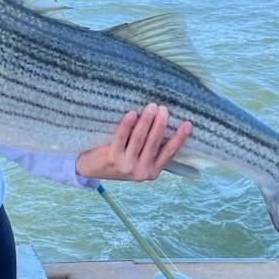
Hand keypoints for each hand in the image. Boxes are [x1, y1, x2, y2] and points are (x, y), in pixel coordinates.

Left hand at [75, 103, 192, 181]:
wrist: (90, 168)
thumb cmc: (118, 158)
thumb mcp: (138, 159)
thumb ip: (150, 147)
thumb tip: (164, 121)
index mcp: (152, 171)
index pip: (169, 152)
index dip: (179, 138)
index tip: (188, 123)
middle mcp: (142, 171)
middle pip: (154, 144)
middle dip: (160, 125)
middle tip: (164, 109)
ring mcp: (127, 166)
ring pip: (139, 139)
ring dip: (147, 121)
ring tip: (152, 106)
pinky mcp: (112, 159)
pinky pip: (122, 137)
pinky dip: (128, 124)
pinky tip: (132, 113)